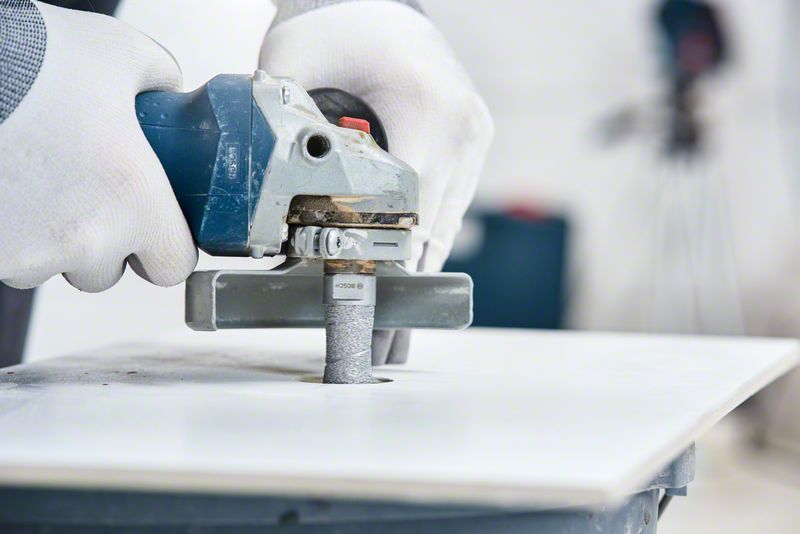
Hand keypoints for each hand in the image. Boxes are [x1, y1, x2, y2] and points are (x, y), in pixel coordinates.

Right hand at [0, 2, 196, 291]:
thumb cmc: (33, 57)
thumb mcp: (120, 53)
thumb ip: (160, 81)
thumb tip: (169, 93)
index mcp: (135, 199)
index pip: (172, 265)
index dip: (164, 247)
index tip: (152, 230)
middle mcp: (87, 238)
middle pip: (106, 272)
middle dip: (100, 244)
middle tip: (84, 196)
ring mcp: (29, 253)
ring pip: (49, 266)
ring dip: (48, 240)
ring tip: (34, 183)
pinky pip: (6, 257)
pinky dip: (7, 232)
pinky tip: (6, 189)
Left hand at [261, 0, 493, 362]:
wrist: (378, 1)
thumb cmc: (338, 25)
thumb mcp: (291, 62)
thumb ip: (281, 129)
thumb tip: (273, 207)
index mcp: (426, 107)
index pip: (405, 208)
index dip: (380, 263)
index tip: (360, 306)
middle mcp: (462, 128)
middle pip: (431, 228)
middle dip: (401, 288)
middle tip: (379, 342)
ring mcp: (473, 138)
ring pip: (444, 226)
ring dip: (416, 276)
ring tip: (396, 331)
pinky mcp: (469, 145)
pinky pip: (448, 208)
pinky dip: (422, 246)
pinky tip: (409, 282)